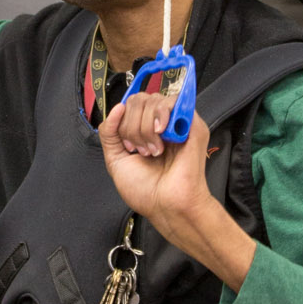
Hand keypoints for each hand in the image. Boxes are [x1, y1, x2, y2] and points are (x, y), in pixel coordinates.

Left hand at [97, 99, 257, 293]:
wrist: (165, 205)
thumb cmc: (145, 190)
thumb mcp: (116, 159)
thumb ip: (109, 132)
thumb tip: (117, 107)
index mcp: (146, 130)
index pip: (131, 104)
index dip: (124, 119)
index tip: (127, 145)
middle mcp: (162, 124)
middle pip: (140, 99)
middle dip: (132, 126)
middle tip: (140, 150)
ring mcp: (178, 122)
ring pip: (153, 100)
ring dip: (145, 128)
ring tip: (153, 151)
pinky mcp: (193, 124)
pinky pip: (172, 103)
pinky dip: (160, 119)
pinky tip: (161, 140)